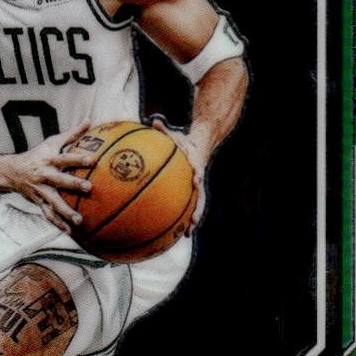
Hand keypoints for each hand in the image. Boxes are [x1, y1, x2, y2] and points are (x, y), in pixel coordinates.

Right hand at [6, 118, 96, 232]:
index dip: (77, 158)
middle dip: (73, 184)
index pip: (64, 157)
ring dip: (66, 212)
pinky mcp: (39, 201)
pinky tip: (69, 231)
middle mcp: (44, 175)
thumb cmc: (38, 154)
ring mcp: (41, 190)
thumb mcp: (52, 142)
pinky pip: (48, 214)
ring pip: (53, 202)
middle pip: (60, 180)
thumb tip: (89, 120)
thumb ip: (72, 134)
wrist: (12, 171)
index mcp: (49, 159)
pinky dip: (58, 223)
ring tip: (79, 221)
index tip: (92, 160)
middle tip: (88, 188)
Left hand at [149, 116, 207, 236]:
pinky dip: (182, 216)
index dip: (197, 175)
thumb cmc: (184, 141)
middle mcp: (198, 178)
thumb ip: (164, 129)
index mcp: (195, 164)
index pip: (198, 170)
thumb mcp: (175, 135)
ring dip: (193, 219)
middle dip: (198, 209)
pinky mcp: (192, 191)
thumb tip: (154, 120)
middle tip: (193, 222)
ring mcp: (196, 186)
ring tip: (187, 234)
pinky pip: (187, 204)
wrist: (201, 145)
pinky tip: (174, 229)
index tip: (196, 181)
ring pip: (197, 205)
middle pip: (201, 196)